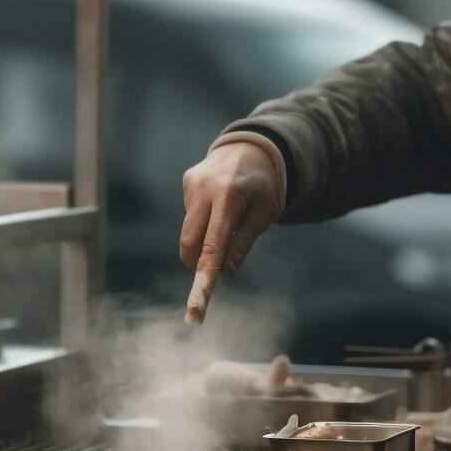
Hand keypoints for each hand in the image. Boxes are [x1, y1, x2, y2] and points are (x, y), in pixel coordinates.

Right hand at [179, 142, 281, 278]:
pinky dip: (204, 223)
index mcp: (229, 195)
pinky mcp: (186, 183)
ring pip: (189, 231)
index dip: (205, 275)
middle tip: (213, 275)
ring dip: (204, 242)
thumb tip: (226, 272)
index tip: (197, 303)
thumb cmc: (264, 185)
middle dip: (197, 265)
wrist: (253, 147)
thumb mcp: (264, 214)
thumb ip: (244, 242)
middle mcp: (205, 188)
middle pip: (189, 242)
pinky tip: (222, 207)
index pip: (212, 244)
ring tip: (230, 223)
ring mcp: (192, 184)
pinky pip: (191, 216)